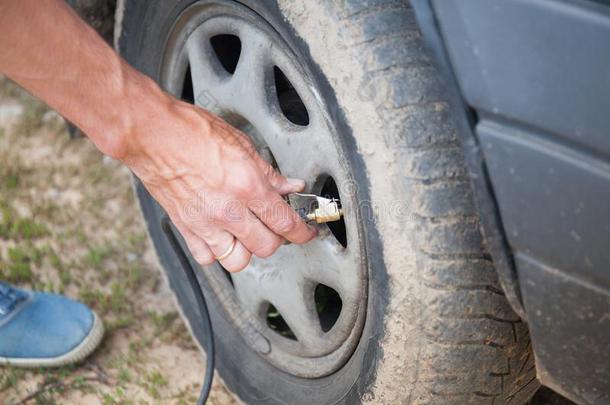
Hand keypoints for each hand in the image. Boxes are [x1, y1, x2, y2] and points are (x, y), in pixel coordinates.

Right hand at [120, 96, 316, 271]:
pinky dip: (217, 252)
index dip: (303, 232)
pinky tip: (220, 235)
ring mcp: (206, 223)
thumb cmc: (193, 132)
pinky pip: (208, 258)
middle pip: (267, 247)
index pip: (286, 223)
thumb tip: (290, 186)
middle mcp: (229, 210)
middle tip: (276, 226)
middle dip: (278, 239)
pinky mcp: (186, 228)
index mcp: (248, 186)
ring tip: (248, 233)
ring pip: (239, 260)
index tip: (307, 232)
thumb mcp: (243, 145)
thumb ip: (269, 173)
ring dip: (248, 249)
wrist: (153, 134)